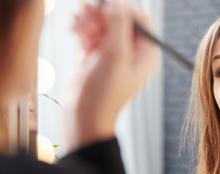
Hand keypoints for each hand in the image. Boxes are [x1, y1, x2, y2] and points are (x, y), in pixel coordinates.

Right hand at [63, 2, 159, 149]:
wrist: (84, 116)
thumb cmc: (104, 93)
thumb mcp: (115, 56)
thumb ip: (119, 26)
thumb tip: (118, 4)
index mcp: (144, 54)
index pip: (141, 22)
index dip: (126, 10)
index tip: (108, 7)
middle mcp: (130, 53)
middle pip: (120, 21)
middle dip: (103, 14)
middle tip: (87, 10)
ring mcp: (112, 55)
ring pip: (103, 26)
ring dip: (89, 21)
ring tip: (77, 24)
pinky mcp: (95, 57)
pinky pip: (91, 35)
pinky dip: (83, 30)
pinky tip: (75, 31)